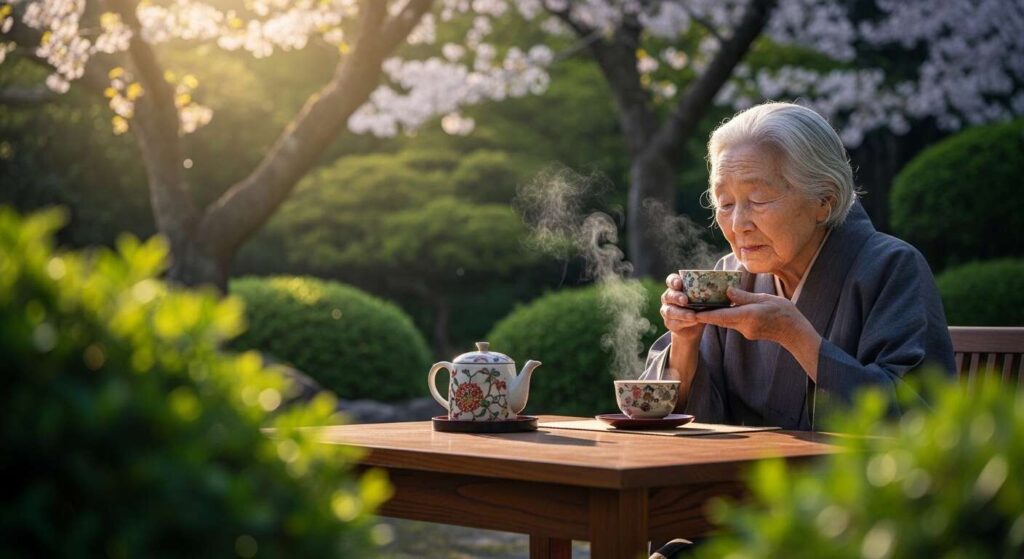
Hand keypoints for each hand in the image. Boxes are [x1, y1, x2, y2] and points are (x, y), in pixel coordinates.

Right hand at [660, 273, 704, 342]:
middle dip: (677, 297)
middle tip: (685, 300)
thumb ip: (710, 291)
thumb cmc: (700, 306)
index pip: (671, 280)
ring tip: (693, 315)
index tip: (679, 284)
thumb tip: (730, 288)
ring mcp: (667, 310)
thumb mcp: (704, 298)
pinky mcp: (669, 323)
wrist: (693, 325)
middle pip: (669, 295)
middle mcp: (668, 297)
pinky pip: (674, 323)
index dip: (673, 281)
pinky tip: (693, 322)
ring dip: (682, 313)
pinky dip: (684, 322)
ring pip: (670, 311)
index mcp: (676, 287)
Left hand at [692, 287, 813, 347]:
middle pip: (719, 320)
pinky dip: (727, 316)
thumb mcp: (765, 299)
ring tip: (705, 303)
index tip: (690, 311)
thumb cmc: (784, 313)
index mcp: (747, 316)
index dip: (704, 314)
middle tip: (693, 304)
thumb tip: (727, 291)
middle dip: (706, 313)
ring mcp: (745, 331)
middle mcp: (743, 326)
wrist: (795, 332)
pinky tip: (724, 308)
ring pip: (726, 322)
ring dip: (716, 314)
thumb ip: (744, 297)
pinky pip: (733, 323)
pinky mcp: (748, 333)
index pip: (720, 316)